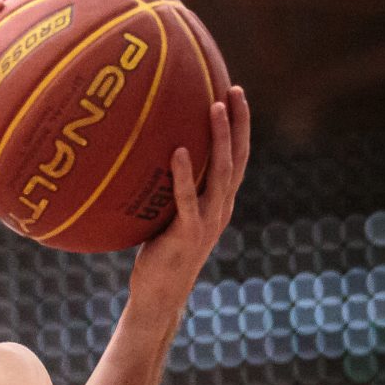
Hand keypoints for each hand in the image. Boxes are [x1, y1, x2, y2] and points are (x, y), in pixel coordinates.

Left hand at [128, 85, 250, 315]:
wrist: (160, 294)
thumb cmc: (159, 253)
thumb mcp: (168, 215)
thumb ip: (167, 189)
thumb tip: (143, 155)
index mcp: (220, 202)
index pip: (237, 157)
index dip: (241, 126)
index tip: (235, 93)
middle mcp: (221, 208)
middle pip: (238, 158)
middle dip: (239, 122)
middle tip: (234, 89)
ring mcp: (208, 221)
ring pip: (220, 173)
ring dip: (220, 139)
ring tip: (214, 108)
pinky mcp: (187, 233)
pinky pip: (187, 199)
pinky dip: (182, 175)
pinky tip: (175, 151)